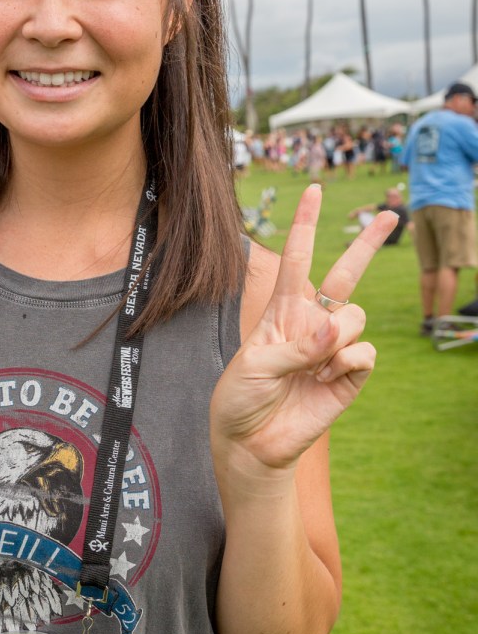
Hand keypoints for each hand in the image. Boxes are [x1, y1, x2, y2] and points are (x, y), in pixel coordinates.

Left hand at [211, 185, 396, 475]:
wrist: (251, 443)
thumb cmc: (242, 398)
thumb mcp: (256, 365)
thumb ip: (295, 346)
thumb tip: (337, 335)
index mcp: (281, 311)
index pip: (297, 260)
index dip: (306, 224)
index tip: (315, 191)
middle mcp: (311, 323)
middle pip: (345, 274)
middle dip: (368, 243)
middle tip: (391, 213)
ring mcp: (332, 349)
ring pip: (355, 317)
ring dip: (336, 337)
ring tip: (314, 366)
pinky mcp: (350, 376)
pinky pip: (364, 352)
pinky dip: (345, 362)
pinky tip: (325, 380)